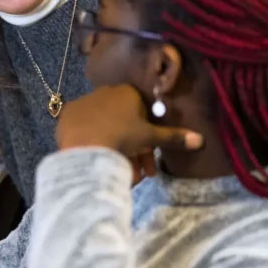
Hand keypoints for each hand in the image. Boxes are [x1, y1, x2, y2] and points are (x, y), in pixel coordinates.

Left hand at [56, 86, 202, 166]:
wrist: (85, 145)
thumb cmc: (123, 136)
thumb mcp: (150, 138)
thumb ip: (173, 137)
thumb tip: (200, 139)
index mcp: (128, 92)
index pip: (143, 114)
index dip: (149, 139)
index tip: (151, 160)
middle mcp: (106, 91)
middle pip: (125, 124)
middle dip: (135, 151)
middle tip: (139, 173)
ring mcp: (85, 102)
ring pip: (106, 128)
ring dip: (116, 150)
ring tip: (121, 175)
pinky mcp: (68, 115)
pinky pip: (85, 130)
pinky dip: (93, 144)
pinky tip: (97, 159)